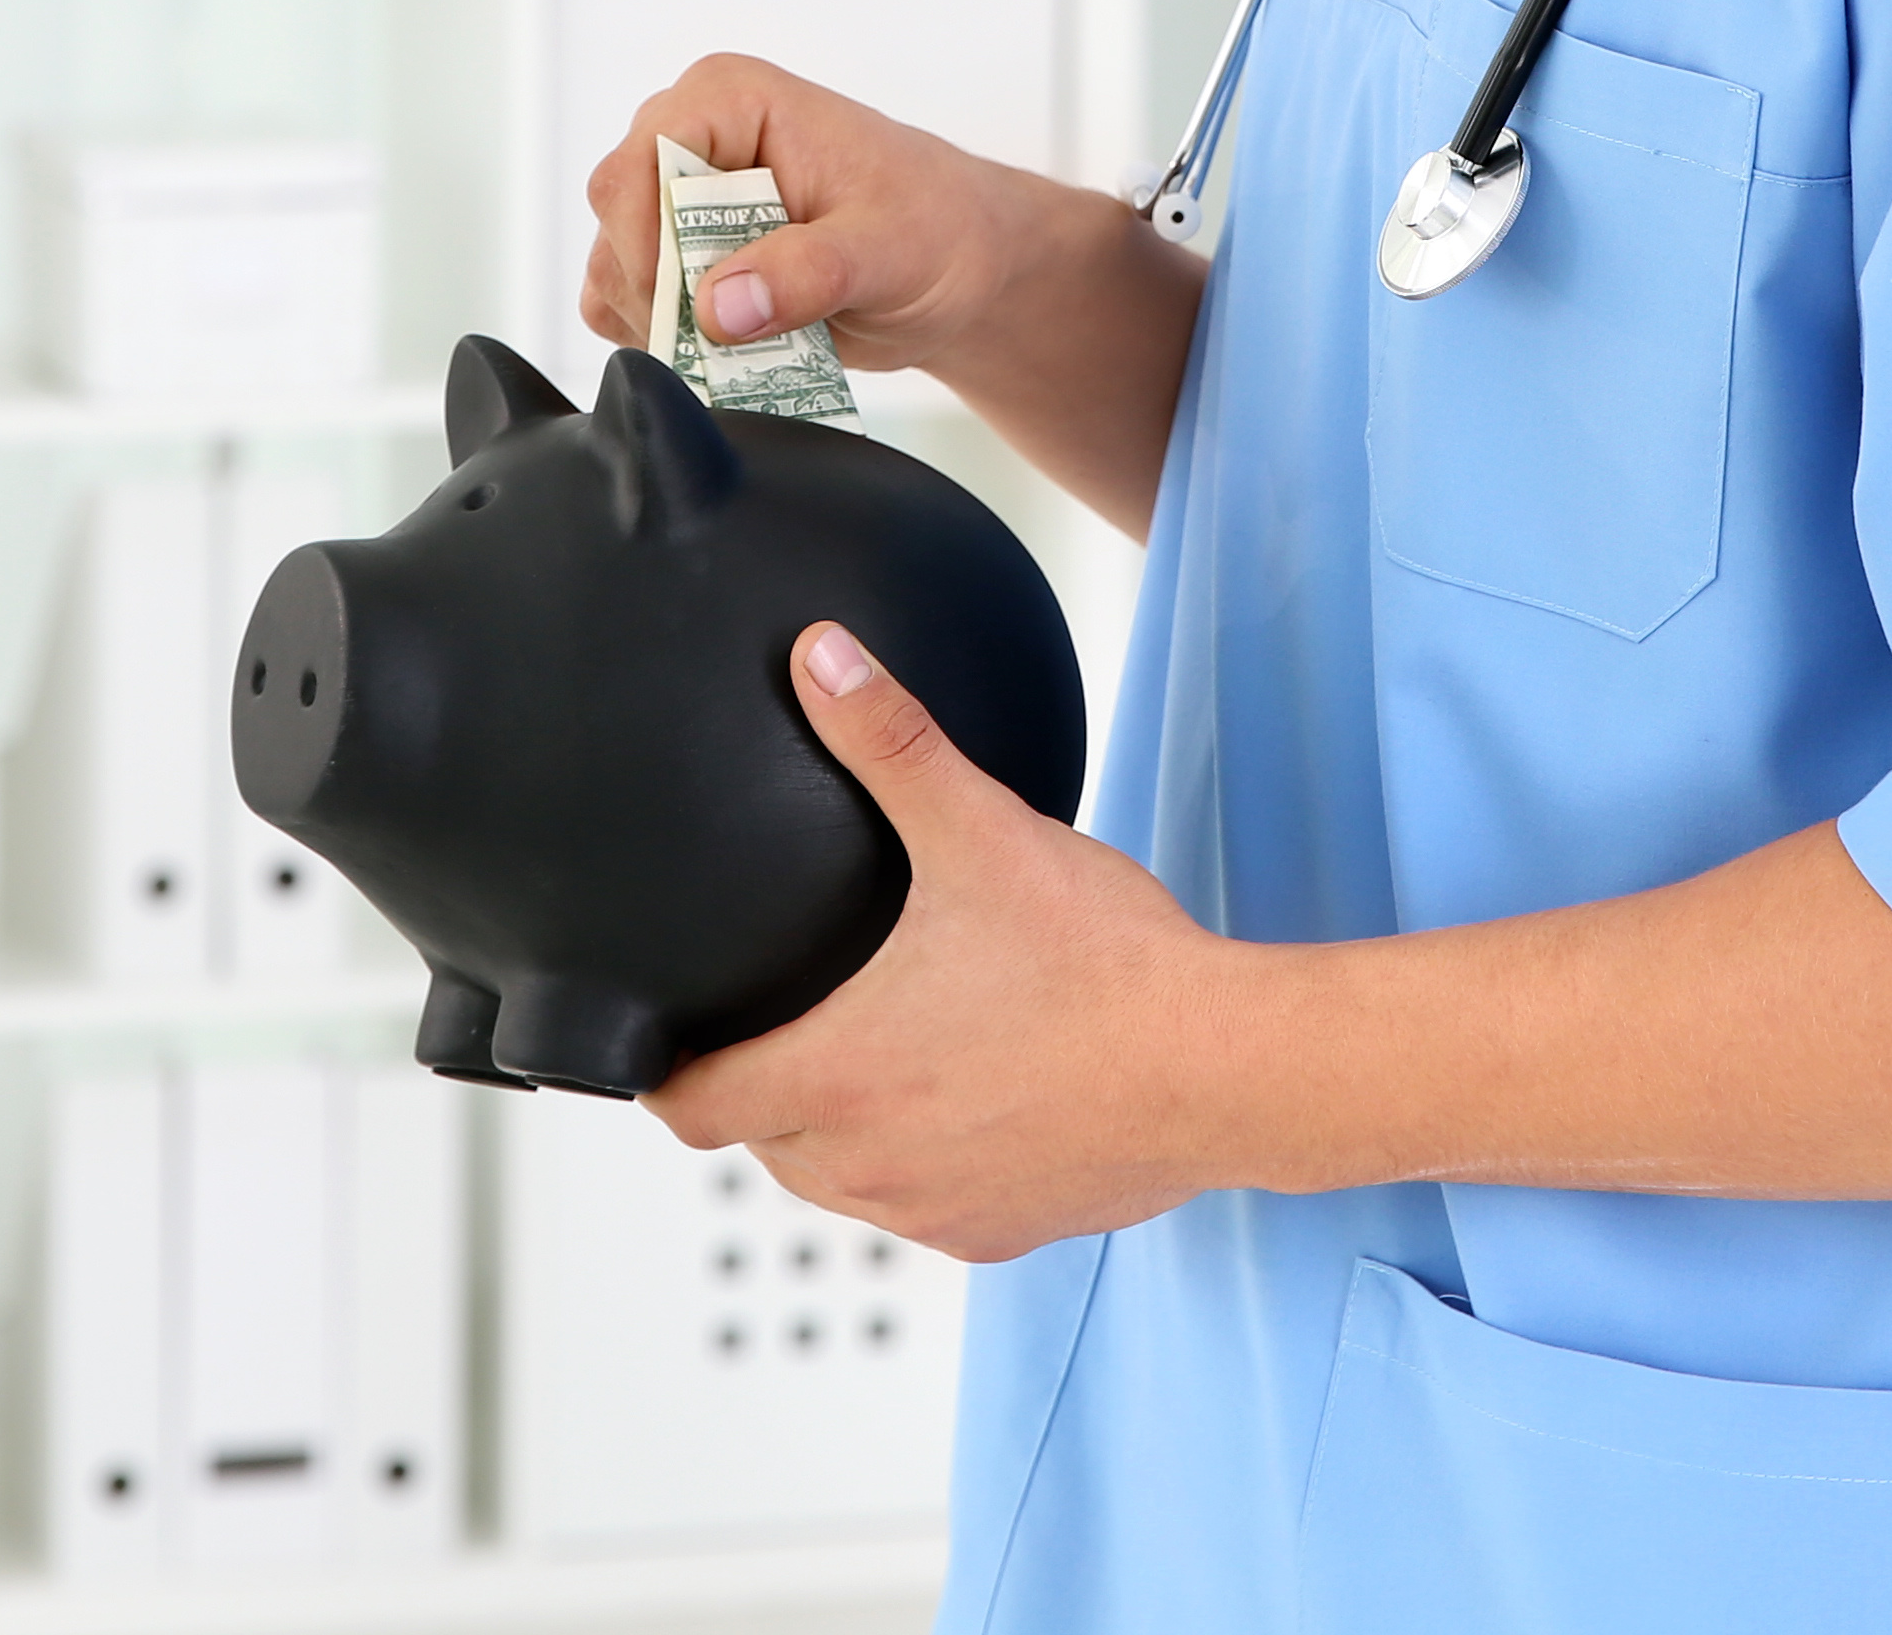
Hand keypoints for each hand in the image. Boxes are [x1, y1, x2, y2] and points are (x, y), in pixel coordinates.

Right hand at [575, 57, 1048, 374]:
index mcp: (733, 99)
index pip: (640, 161)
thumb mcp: (890, 250)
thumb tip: (720, 306)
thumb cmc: (937, 228)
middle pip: (617, 217)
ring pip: (612, 268)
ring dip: (664, 326)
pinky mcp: (676, 256)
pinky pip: (623, 306)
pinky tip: (729, 354)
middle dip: (661, 292)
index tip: (693, 308)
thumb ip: (809, 272)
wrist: (958, 267)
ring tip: (749, 348)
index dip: (648, 239)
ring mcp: (676, 199)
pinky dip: (663, 343)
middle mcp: (690, 138)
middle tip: (732, 339)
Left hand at [646, 621, 1248, 1262]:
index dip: (664, 1071)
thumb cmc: (1107, 967)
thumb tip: (821, 658)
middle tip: (777, 1019)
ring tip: (868, 1054)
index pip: (691, 1106)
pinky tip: (962, 1101)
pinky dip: (920, 1163)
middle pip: (760, 1140)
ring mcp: (933, 1211)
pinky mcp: (998, 1234)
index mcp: (837, 1076)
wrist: (1227, 1070)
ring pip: (838, 1180)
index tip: (664, 1040)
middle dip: (756, 1086)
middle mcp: (869, 1164)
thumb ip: (891, 741)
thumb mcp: (984, 833)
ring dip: (834, 1130)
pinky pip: (922, 1208)